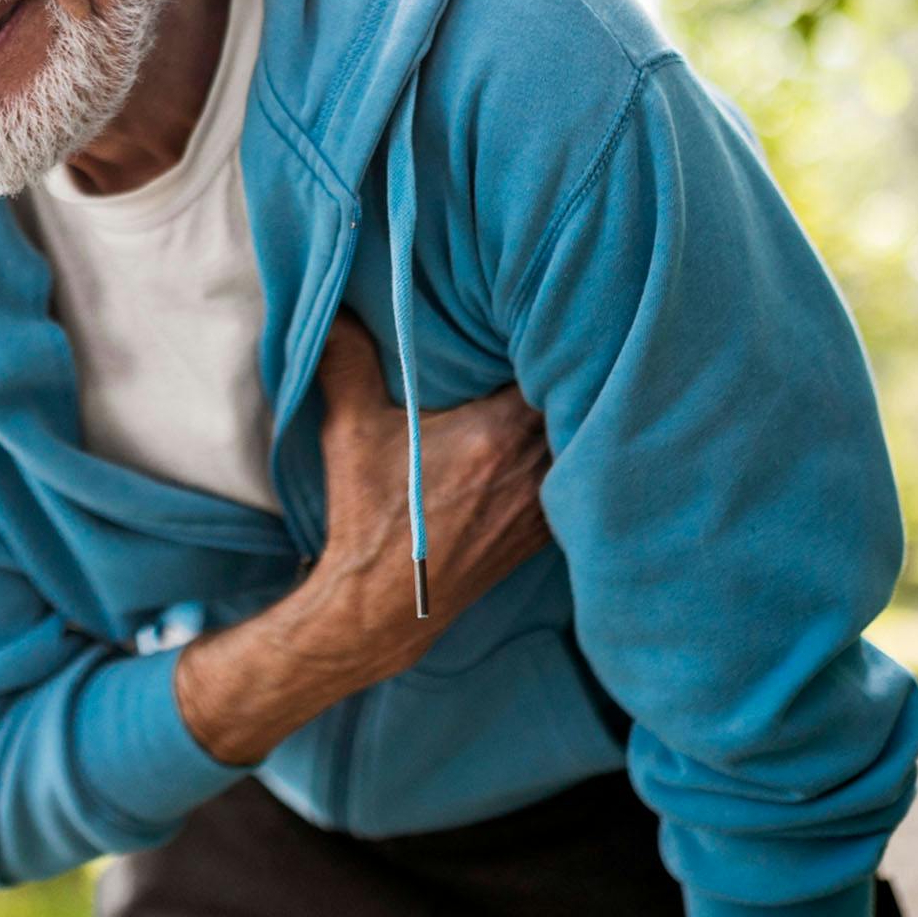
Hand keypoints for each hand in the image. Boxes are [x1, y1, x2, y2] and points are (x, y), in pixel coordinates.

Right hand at [309, 309, 553, 685]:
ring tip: (562, 377)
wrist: (383, 605)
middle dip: (569, 365)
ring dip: (573, 408)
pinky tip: (556, 434)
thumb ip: (346, 363)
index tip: (541, 313)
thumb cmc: (369, 517)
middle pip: (578, 396)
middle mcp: (535, 467)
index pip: (554, 366)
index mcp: (498, 434)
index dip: (555, 334)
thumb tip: (333, 311)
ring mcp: (546, 501)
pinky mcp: (545, 528)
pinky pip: (577, 475)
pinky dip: (571, 450)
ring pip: (585, 436)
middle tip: (559, 334)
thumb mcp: (349, 434)